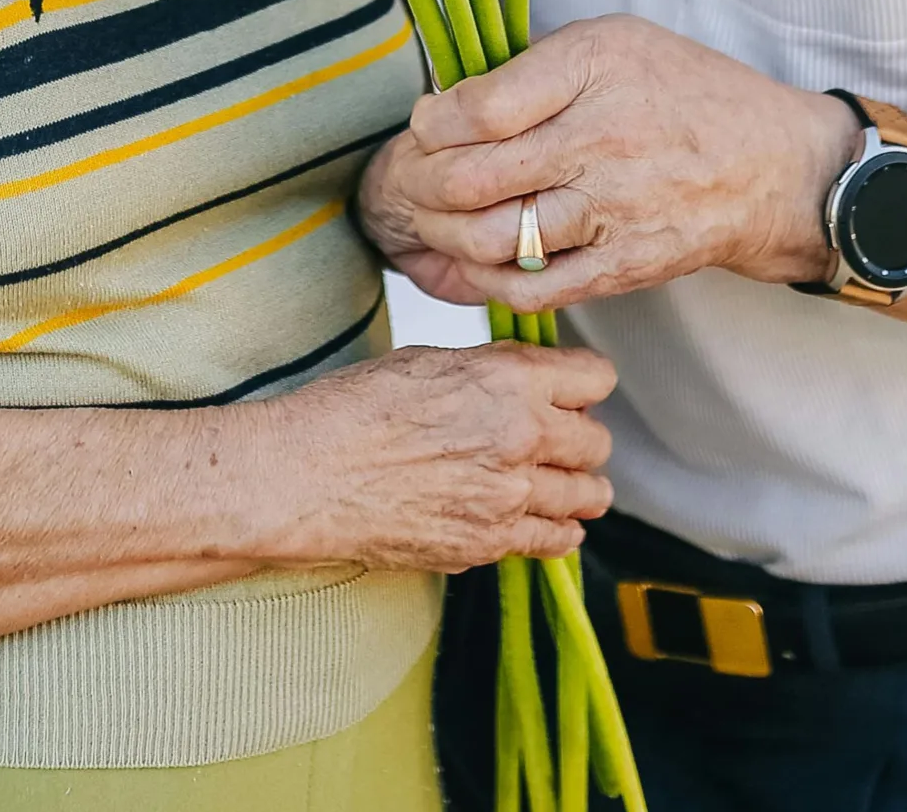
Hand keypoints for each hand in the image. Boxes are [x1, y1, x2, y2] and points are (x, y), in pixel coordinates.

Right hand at [254, 341, 617, 569]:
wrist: (308, 477)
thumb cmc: (352, 411)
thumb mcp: (428, 362)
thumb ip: (491, 370)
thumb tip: (525, 378)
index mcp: (508, 381)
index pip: (595, 377)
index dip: (582, 381)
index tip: (573, 389)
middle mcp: (522, 437)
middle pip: (597, 441)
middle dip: (580, 436)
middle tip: (556, 436)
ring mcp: (511, 498)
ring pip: (588, 495)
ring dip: (577, 486)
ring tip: (556, 481)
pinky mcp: (491, 545)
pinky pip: (556, 541)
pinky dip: (556, 529)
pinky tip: (539, 518)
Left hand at [356, 15, 856, 311]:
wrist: (775, 167)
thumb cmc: (685, 92)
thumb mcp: (613, 42)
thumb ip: (533, 68)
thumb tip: (448, 105)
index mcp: (594, 69)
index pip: (480, 107)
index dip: (433, 122)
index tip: (425, 123)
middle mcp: (601, 139)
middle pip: (472, 177)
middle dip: (419, 183)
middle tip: (408, 179)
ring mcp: (612, 210)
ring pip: (494, 237)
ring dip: (443, 234)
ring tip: (430, 220)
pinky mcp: (623, 265)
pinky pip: (533, 287)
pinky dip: (487, 280)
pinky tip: (474, 260)